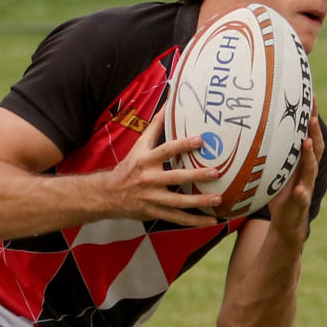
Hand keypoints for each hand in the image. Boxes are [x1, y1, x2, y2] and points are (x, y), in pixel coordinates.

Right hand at [102, 106, 225, 226]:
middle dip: (196, 176)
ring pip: (179, 202)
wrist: (108, 195)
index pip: (166, 151)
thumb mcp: (139, 145)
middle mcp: (149, 180)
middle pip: (175, 178)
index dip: (182, 145)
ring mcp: (153, 198)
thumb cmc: (129, 167)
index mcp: (146, 161)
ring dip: (200, 201)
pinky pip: (178, 219)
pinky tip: (212, 221)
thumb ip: (155, 126)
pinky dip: (195, 222)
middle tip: (216, 172)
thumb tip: (169, 104)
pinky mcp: (155, 213)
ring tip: (218, 198)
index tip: (200, 140)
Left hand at [264, 112, 323, 241]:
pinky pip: (302, 196)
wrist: (288, 223)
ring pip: (311, 169)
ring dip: (309, 155)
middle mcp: (307, 171)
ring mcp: (306, 186)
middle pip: (315, 148)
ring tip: (307, 142)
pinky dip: (301, 191)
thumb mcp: (276, 169)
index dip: (312, 118)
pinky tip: (300, 187)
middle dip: (314, 131)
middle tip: (311, 116)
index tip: (311, 97)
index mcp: (302, 161)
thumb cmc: (281, 194)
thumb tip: (255, 128)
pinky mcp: (300, 203)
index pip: (310, 135)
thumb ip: (273, 151)